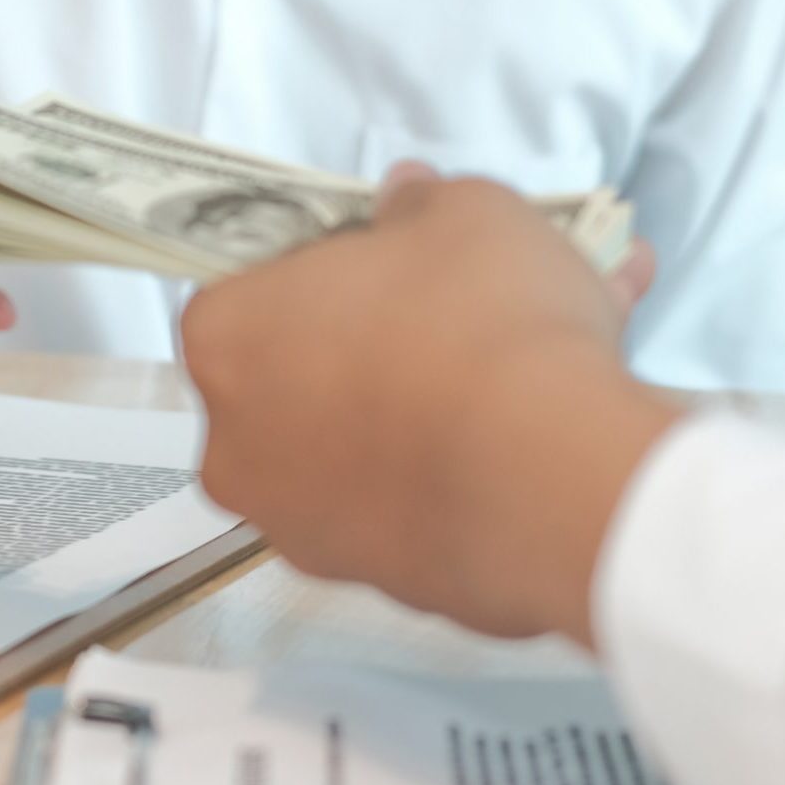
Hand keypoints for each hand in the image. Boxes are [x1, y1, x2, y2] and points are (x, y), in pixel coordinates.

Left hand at [181, 175, 679, 644]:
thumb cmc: (479, 322)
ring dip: (444, 403)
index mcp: (225, 340)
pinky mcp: (385, 585)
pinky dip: (475, 469)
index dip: (325, 272)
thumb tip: (405, 199)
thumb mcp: (464, 213)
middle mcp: (239, 449)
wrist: (552, 479)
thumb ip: (420, 202)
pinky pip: (425, 507)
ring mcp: (306, 530)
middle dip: (382, 343)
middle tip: (469, 309)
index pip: (251, 291)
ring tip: (553, 352)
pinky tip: (560, 426)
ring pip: (372, 447)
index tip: (391, 265)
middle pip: (304, 377)